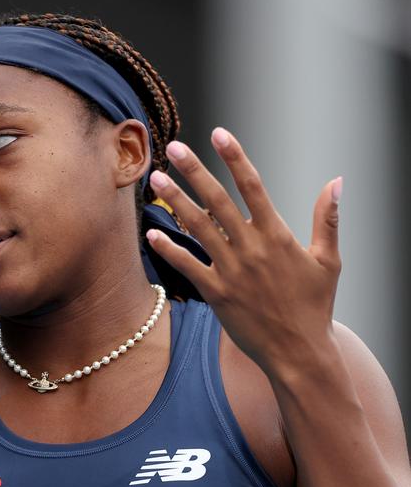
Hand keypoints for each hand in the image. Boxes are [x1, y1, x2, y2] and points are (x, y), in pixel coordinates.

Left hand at [146, 127, 342, 377]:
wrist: (298, 352)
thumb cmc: (315, 307)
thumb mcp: (328, 260)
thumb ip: (328, 219)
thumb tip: (336, 181)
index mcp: (278, 235)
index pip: (253, 186)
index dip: (234, 157)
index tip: (218, 133)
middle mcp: (251, 249)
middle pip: (217, 201)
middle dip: (194, 171)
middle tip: (173, 147)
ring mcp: (232, 271)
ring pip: (198, 228)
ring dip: (174, 202)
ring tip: (155, 179)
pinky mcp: (217, 295)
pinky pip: (188, 267)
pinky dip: (169, 249)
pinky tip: (150, 233)